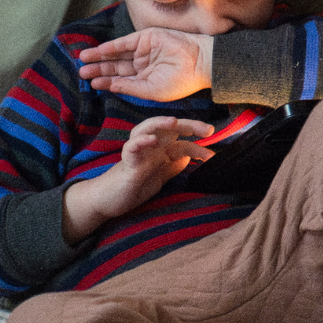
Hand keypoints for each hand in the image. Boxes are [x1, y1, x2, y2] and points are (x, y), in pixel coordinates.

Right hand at [60, 114, 214, 240]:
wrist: (108, 200)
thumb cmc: (134, 186)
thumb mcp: (159, 177)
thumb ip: (172, 165)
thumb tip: (188, 156)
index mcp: (159, 149)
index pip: (182, 139)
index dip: (198, 143)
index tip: (213, 151)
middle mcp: (149, 146)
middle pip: (169, 128)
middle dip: (189, 125)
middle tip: (209, 130)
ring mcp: (137, 152)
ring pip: (147, 128)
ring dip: (160, 123)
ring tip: (174, 122)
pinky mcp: (126, 163)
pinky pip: (131, 148)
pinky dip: (141, 141)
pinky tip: (152, 140)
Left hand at [77, 24, 214, 100]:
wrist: (199, 63)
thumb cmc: (180, 82)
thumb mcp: (152, 90)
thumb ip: (130, 87)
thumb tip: (110, 85)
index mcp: (145, 79)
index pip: (120, 80)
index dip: (105, 82)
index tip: (91, 85)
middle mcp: (143, 64)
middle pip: (116, 67)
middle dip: (99, 69)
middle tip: (81, 72)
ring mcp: (144, 50)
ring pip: (117, 54)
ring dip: (101, 57)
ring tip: (83, 60)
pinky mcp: (146, 38)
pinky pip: (125, 43)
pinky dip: (112, 47)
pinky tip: (99, 51)